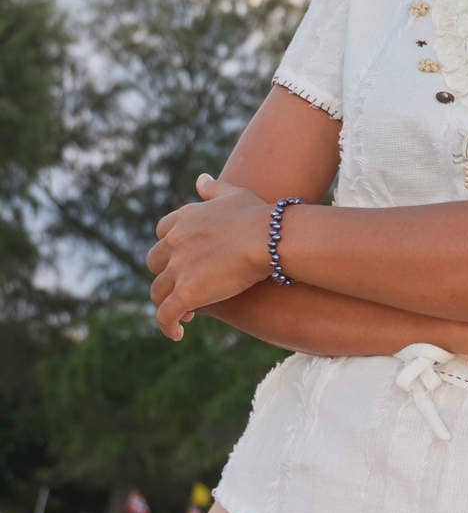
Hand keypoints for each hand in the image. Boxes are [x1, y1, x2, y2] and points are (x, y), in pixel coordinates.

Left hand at [146, 174, 270, 341]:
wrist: (268, 238)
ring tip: (183, 314)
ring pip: (158, 291)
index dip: (170, 248)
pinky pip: (166, 315)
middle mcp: (175, 242)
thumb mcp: (234, 194)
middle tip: (182, 286)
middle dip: (165, 275)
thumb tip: (201, 178)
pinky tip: (177, 334)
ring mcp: (178, 268)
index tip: (182, 258)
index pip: (162, 232)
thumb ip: (213, 188)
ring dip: (167, 302)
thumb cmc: (258, 215)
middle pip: (155, 262)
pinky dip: (168, 326)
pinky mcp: (186, 293)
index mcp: (184, 218)